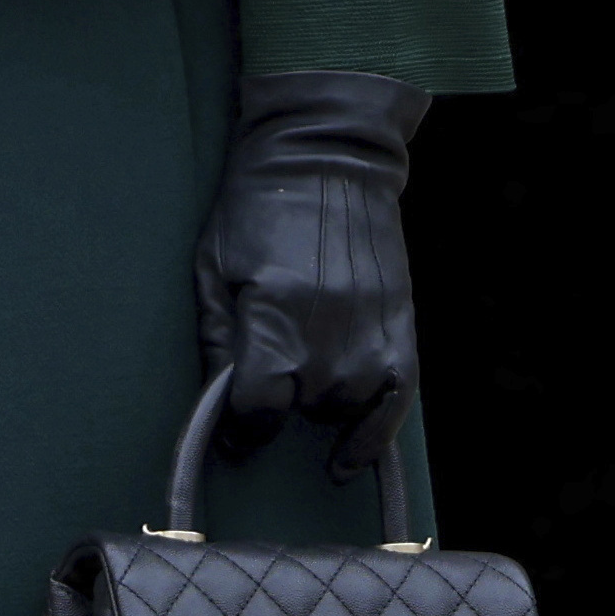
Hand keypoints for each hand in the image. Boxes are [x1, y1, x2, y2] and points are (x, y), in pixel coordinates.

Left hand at [195, 70, 424, 478]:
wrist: (327, 155)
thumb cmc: (256, 207)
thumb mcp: (212, 266)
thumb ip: (216, 337)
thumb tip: (218, 401)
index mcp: (275, 315)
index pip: (260, 407)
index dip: (241, 428)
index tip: (233, 432)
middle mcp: (329, 331)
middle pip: (304, 409)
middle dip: (280, 405)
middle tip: (267, 381)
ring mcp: (372, 330)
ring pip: (346, 407)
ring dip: (321, 406)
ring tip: (304, 378)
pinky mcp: (401, 325)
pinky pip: (395, 401)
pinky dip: (374, 436)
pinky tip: (350, 459)